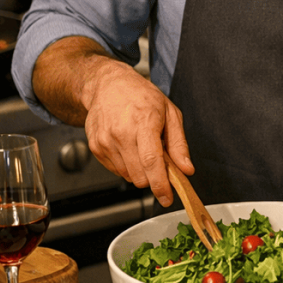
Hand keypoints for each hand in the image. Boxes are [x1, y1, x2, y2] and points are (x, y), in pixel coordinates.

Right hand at [80, 59, 192, 207]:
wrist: (107, 85)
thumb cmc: (142, 96)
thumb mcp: (170, 113)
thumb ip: (179, 144)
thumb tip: (186, 170)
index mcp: (144, 122)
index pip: (152, 161)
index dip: (160, 184)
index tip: (167, 198)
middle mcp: (121, 133)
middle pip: (139, 175)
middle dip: (153, 178)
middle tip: (159, 162)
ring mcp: (105, 141)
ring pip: (127, 176)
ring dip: (139, 171)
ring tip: (141, 147)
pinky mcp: (95, 147)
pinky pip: (115, 170)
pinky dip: (126, 165)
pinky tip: (128, 147)